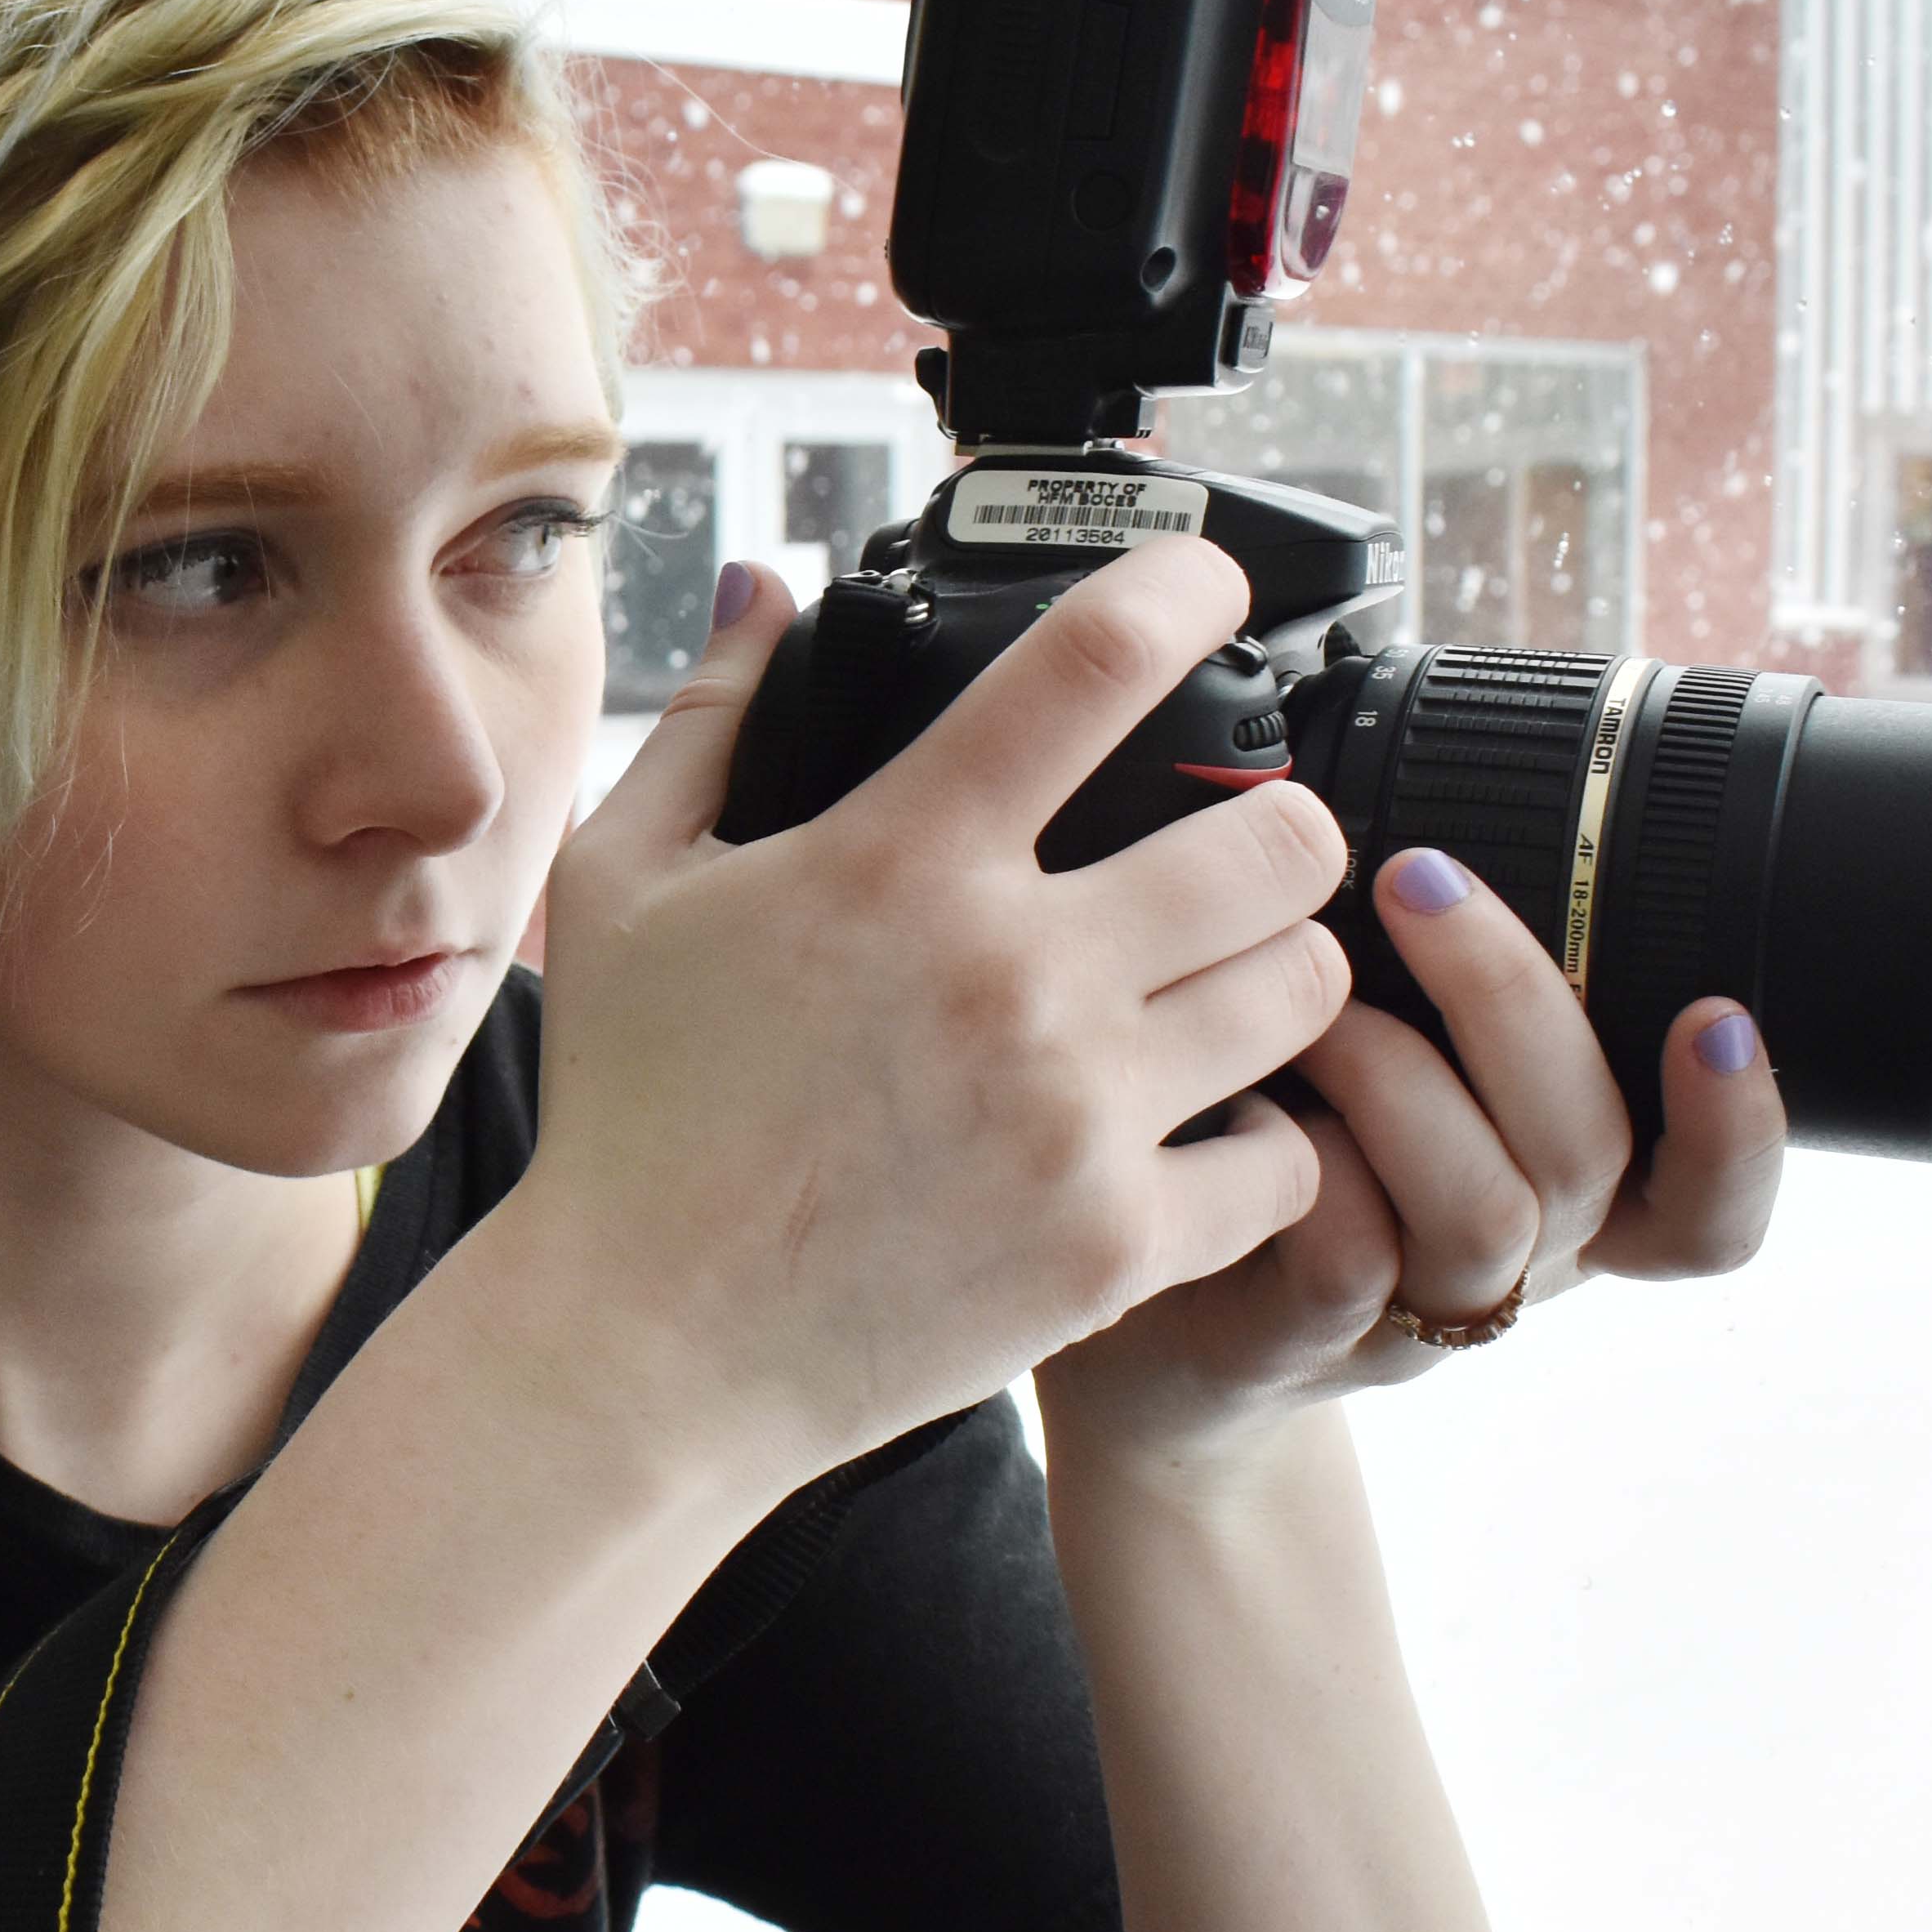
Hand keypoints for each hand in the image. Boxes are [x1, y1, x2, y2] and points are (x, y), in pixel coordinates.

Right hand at [513, 540, 1352, 1483]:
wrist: (643, 1346)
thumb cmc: (634, 1118)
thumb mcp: (623, 887)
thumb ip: (708, 719)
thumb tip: (765, 584)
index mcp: (901, 858)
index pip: (1095, 664)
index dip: (1186, 589)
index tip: (1209, 586)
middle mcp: (1013, 972)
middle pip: (1279, 837)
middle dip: (1280, 826)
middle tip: (1241, 852)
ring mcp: (1076, 1114)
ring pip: (1308, 989)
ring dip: (1281, 972)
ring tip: (1229, 988)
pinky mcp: (1115, 1244)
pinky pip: (1289, 1161)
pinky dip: (1268, 1144)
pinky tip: (1210, 1132)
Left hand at [1039, 841, 1787, 1460]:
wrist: (1143, 1337)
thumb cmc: (1267, 1163)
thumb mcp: (1378, 1069)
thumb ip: (1426, 983)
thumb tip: (1418, 806)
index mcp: (1554, 1196)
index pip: (1708, 1206)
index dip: (1742, 1127)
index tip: (1718, 1014)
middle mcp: (1510, 1263)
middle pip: (1590, 1153)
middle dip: (1512, 998)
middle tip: (1417, 880)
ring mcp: (1410, 1316)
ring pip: (1486, 1209)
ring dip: (1401, 1072)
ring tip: (1308, 998)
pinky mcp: (1298, 1341)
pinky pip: (1347, 1264)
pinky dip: (1306, 1161)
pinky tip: (1248, 1094)